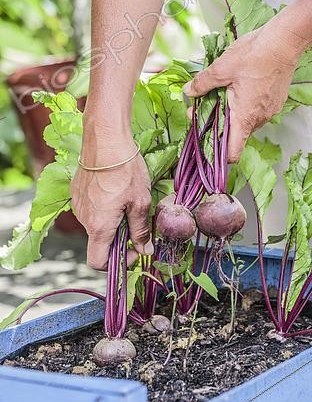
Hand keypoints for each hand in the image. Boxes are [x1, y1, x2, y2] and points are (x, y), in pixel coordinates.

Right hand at [71, 121, 152, 269]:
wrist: (105, 138)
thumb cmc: (125, 170)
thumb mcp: (140, 202)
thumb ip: (141, 230)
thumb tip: (145, 251)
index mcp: (99, 226)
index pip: (98, 262)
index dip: (117, 263)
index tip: (134, 250)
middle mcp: (84, 219)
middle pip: (99, 243)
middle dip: (120, 240)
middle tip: (137, 224)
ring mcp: (78, 205)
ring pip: (96, 225)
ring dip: (112, 223)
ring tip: (128, 203)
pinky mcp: (77, 192)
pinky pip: (91, 210)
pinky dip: (104, 209)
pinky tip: (116, 192)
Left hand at [184, 24, 299, 161]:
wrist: (284, 41)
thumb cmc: (255, 55)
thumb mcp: (221, 68)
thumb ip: (202, 84)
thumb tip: (188, 91)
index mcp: (244, 117)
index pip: (233, 152)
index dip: (218, 154)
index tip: (206, 143)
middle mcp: (259, 119)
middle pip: (236, 135)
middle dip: (218, 125)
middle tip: (204, 107)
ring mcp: (269, 111)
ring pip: (246, 122)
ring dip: (232, 114)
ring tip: (222, 94)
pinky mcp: (275, 102)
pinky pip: (256, 111)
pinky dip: (245, 106)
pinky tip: (239, 88)